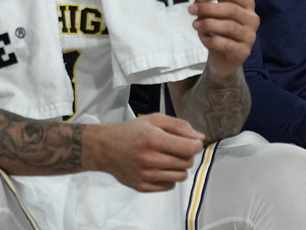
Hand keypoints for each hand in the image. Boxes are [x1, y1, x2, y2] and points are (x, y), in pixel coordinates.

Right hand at [90, 114, 205, 191]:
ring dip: (180, 167)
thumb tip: (199, 137)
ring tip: (169, 158)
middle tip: (177, 148)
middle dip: (187, 155)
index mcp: (154, 140)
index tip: (193, 142)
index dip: (196, 145)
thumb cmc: (131, 132)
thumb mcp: (155, 119)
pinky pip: (169, 186)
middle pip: (187, 163)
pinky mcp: (142, 187)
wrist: (105, 148)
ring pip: (180, 176)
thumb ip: (180, 126)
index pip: (189, 149)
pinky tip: (161, 168)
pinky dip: (169, 177)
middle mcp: (150, 159)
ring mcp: (146, 175)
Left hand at [188, 0, 258, 79]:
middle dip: (208, 8)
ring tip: (195, 24)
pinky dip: (211, 40)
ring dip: (208, 24)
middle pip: (231, 9)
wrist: (224, 58)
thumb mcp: (213, 15)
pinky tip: (204, 38)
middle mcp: (252, 19)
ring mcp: (250, 36)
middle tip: (192, 9)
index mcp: (247, 5)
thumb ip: (208, 5)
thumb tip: (199, 0)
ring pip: (229, 26)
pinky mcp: (243, 51)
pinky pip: (225, 44)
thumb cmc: (219, 32)